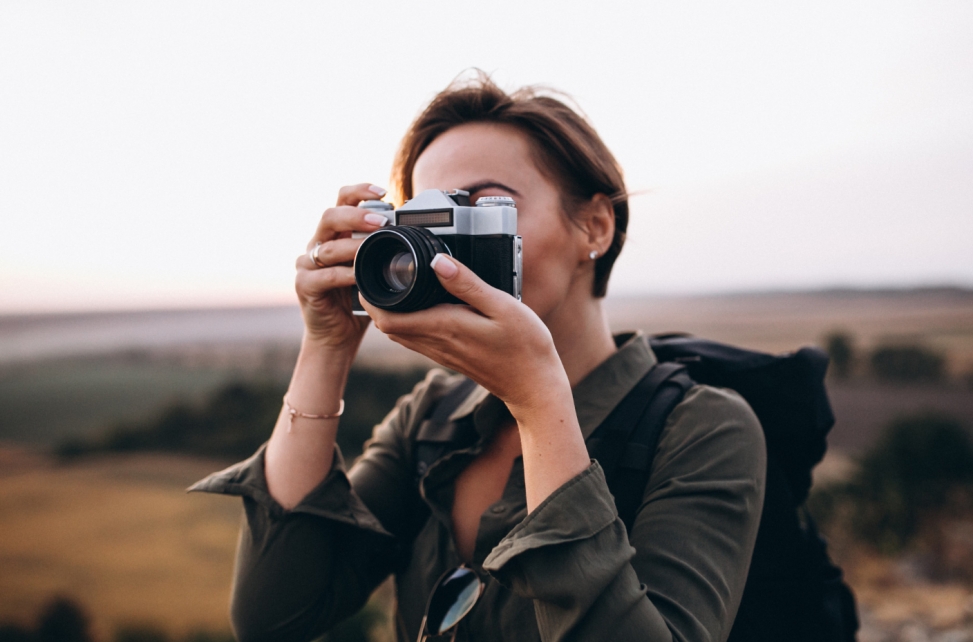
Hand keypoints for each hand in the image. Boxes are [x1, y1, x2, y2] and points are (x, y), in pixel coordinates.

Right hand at [296, 183, 389, 349]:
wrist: (337, 334)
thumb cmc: (358, 300)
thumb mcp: (374, 269)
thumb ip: (383, 249)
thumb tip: (415, 232)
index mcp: (336, 234)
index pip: (342, 201)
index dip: (359, 191)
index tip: (383, 192)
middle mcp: (318, 244)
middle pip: (330, 216)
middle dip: (356, 216)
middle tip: (381, 221)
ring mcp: (307, 264)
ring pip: (327, 247)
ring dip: (353, 246)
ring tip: (373, 247)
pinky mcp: (304, 285)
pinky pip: (324, 276)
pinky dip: (344, 275)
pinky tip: (359, 276)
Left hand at [362, 254, 570, 418]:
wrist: (534, 386)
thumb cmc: (524, 346)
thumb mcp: (502, 306)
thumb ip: (467, 284)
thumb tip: (436, 261)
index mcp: (444, 327)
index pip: (388, 318)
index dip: (370, 298)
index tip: (368, 274)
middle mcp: (437, 343)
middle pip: (388, 326)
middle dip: (374, 302)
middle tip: (375, 273)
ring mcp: (442, 353)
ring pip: (400, 334)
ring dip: (388, 313)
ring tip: (390, 286)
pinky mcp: (450, 357)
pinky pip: (416, 339)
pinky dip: (406, 322)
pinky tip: (418, 307)